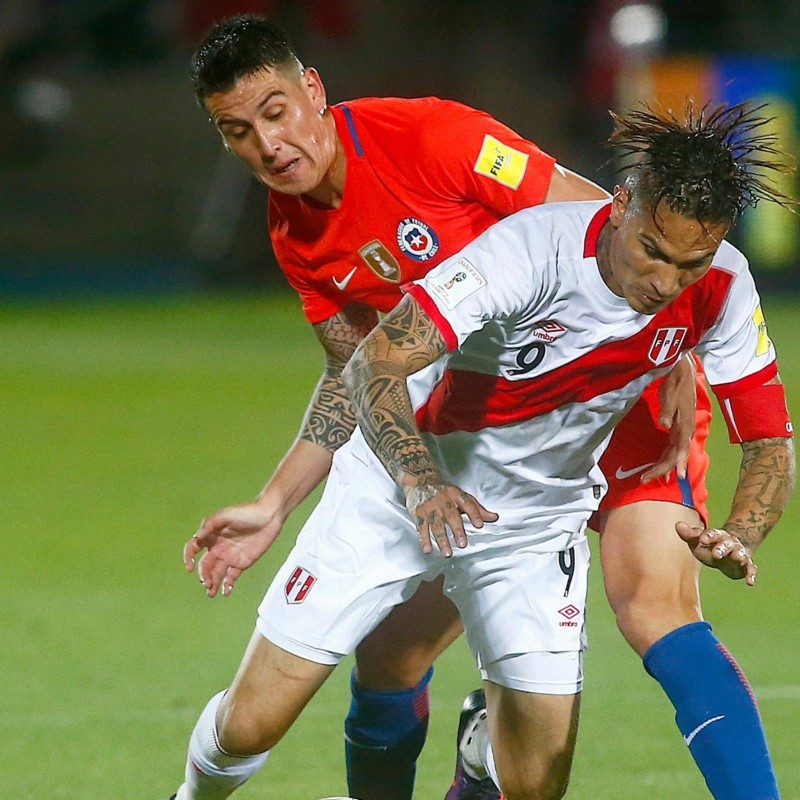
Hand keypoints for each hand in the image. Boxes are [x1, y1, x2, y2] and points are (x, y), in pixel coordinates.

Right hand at [183, 501, 283, 597]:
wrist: (269, 516)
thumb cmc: (247, 511)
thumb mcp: (226, 515)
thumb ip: (210, 525)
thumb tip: (196, 537)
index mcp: (211, 536)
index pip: (194, 548)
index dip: (189, 557)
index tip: (190, 566)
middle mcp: (218, 548)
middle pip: (205, 565)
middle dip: (203, 575)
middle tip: (206, 583)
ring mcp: (229, 557)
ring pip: (216, 574)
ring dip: (212, 584)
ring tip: (211, 593)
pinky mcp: (241, 563)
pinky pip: (231, 577)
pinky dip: (227, 585)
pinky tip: (226, 592)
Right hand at [405, 478, 497, 556]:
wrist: (420, 481)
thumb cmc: (445, 491)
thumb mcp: (462, 496)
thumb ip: (478, 509)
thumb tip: (495, 518)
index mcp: (456, 495)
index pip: (467, 504)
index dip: (474, 514)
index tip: (479, 525)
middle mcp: (443, 501)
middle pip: (451, 516)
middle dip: (457, 530)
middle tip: (463, 544)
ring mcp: (430, 508)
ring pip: (437, 525)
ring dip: (442, 540)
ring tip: (447, 553)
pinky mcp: (418, 514)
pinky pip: (421, 527)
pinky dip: (424, 539)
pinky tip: (428, 549)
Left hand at [642, 356, 696, 482]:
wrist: (684, 369)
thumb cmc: (676, 379)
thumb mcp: (670, 392)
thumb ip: (668, 409)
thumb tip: (665, 424)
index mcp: (685, 424)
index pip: (679, 449)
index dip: (673, 463)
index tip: (670, 476)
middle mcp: (686, 430)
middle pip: (675, 455)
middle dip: (661, 469)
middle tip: (644, 480)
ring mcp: (682, 429)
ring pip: (674, 453)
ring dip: (662, 465)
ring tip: (648, 478)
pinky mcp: (678, 426)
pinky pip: (672, 446)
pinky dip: (665, 457)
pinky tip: (659, 465)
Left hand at [675, 521, 757, 584]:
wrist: (730, 553)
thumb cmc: (709, 546)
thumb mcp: (698, 541)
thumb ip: (689, 535)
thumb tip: (677, 524)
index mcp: (717, 536)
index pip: (712, 534)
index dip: (707, 536)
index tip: (702, 539)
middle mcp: (730, 543)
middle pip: (726, 544)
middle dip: (722, 548)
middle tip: (716, 554)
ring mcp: (739, 553)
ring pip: (740, 553)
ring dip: (739, 555)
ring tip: (737, 557)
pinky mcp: (746, 566)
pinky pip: (751, 569)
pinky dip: (751, 575)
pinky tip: (750, 582)